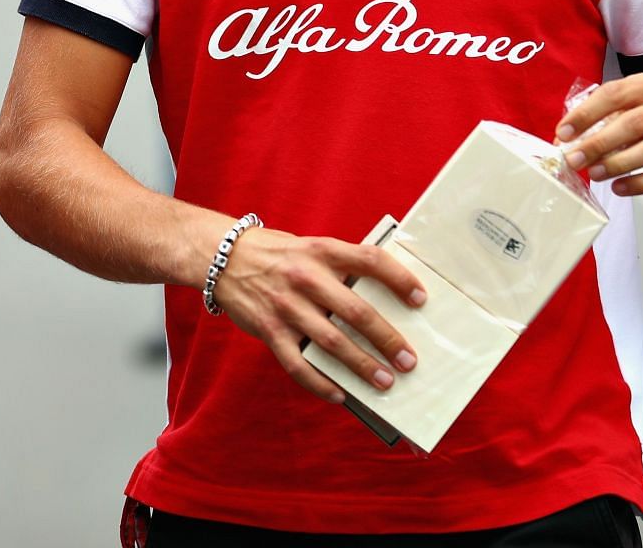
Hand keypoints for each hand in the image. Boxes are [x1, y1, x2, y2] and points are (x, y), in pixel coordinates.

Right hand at [210, 224, 425, 402]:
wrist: (221, 257)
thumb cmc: (276, 254)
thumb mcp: (310, 248)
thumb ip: (340, 269)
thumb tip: (383, 302)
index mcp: (322, 251)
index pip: (370, 260)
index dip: (399, 279)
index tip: (421, 299)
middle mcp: (305, 277)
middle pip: (356, 312)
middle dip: (387, 339)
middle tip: (409, 360)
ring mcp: (286, 306)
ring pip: (332, 343)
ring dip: (362, 366)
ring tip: (385, 382)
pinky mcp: (269, 330)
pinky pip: (298, 364)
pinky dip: (320, 383)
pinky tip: (339, 394)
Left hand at [556, 73, 642, 195]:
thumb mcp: (627, 110)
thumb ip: (598, 120)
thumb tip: (563, 140)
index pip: (613, 94)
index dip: (585, 114)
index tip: (564, 134)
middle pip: (631, 123)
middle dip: (598, 144)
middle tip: (574, 159)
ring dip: (617, 164)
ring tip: (594, 174)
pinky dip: (639, 184)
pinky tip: (619, 187)